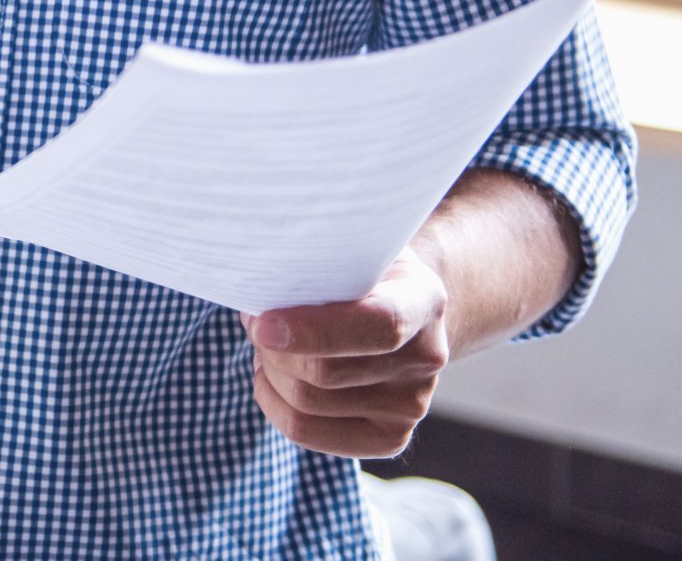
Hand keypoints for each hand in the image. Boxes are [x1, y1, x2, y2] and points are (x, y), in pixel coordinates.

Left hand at [245, 250, 451, 456]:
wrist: (398, 306)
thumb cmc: (356, 270)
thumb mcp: (346, 246)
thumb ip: (314, 257)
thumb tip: (254, 278)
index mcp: (423, 298)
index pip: (380, 324)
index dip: (315, 330)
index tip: (263, 324)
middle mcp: (426, 356)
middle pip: (325, 371)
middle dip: (271, 345)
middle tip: (256, 318)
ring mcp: (412, 403)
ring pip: (306, 402)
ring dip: (268, 368)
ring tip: (268, 341)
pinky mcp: (391, 437)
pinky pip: (305, 431)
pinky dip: (271, 401)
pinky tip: (274, 373)